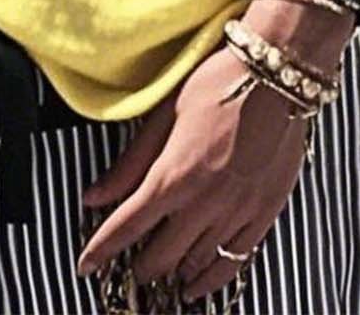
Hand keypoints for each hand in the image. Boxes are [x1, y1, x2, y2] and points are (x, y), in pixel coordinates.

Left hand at [74, 40, 313, 303]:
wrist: (275, 74)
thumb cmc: (216, 83)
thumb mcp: (163, 115)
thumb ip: (129, 163)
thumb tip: (93, 195)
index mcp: (173, 175)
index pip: (126, 227)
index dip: (100, 250)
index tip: (85, 265)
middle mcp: (203, 202)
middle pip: (160, 255)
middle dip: (139, 265)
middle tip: (128, 265)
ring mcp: (236, 212)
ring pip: (195, 263)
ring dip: (173, 272)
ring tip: (161, 272)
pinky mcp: (264, 214)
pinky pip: (235, 262)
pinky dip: (212, 279)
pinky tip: (198, 285)